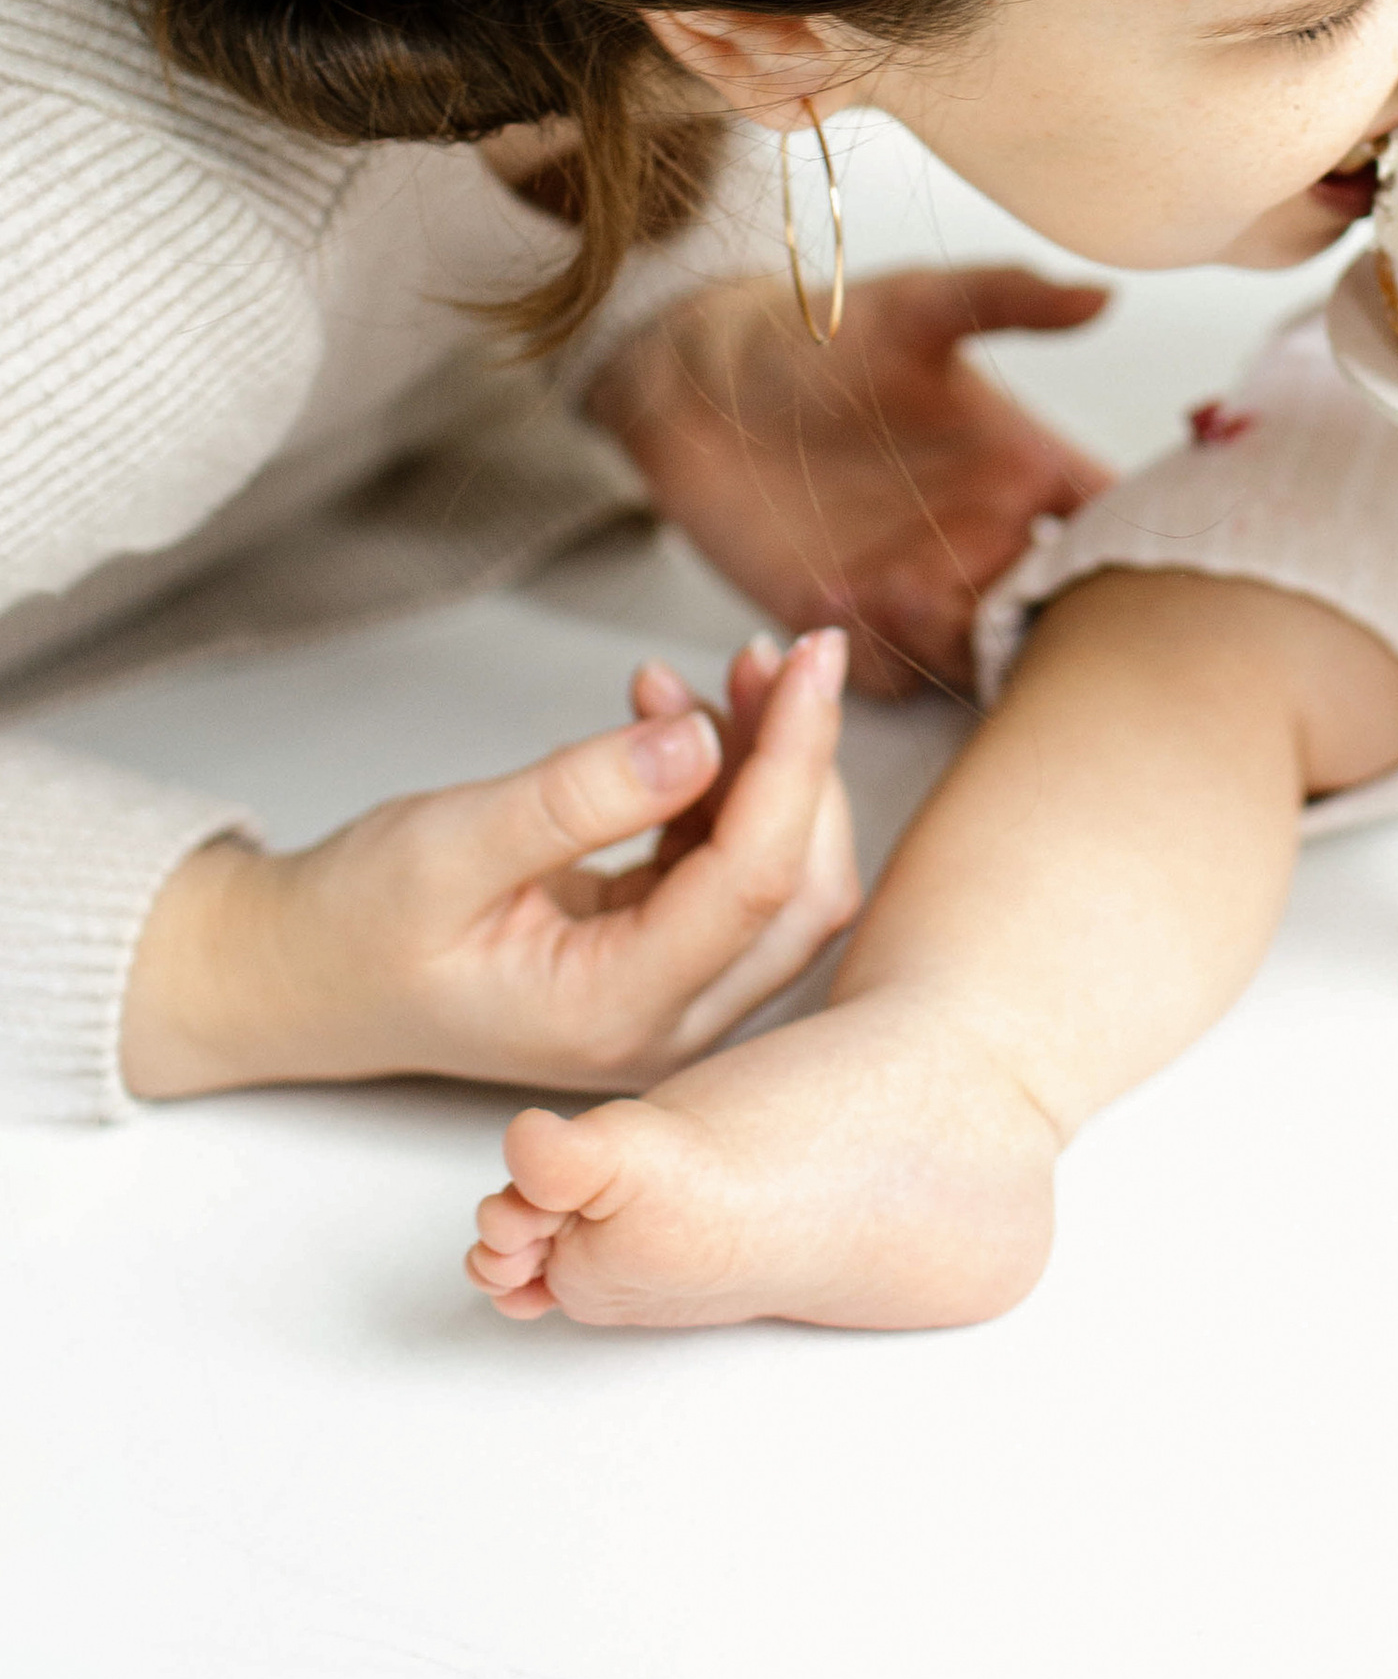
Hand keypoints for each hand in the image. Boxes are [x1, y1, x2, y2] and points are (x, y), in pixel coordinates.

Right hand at [123, 629, 858, 1099]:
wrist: (305, 977)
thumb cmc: (358, 922)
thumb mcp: (450, 843)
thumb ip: (578, 797)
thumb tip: (702, 738)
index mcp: (612, 1011)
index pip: (756, 879)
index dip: (797, 756)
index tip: (812, 656)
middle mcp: (662, 1024)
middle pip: (801, 890)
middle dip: (801, 761)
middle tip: (772, 654)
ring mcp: (669, 1002)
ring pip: (781, 879)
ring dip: (765, 767)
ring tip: (698, 675)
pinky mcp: (660, 963)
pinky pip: (732, 870)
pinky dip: (720, 786)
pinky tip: (664, 718)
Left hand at [586, 267, 1113, 698]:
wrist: (698, 382)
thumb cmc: (812, 331)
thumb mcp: (914, 304)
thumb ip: (1009, 299)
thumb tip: (1103, 297)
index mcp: (1024, 465)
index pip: (1115, 525)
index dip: (1140, 551)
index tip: (1140, 557)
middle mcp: (987, 534)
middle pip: (1058, 611)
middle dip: (1048, 620)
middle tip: (1000, 587)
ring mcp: (923, 585)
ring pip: (982, 654)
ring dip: (955, 637)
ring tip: (897, 579)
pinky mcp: (853, 623)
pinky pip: (900, 677)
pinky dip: (884, 656)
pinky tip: (841, 599)